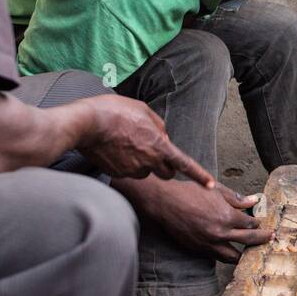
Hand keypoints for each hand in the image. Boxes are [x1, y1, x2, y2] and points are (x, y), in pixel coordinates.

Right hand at [78, 95, 215, 184]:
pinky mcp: (117, 175)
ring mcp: (132, 171)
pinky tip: (114, 149)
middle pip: (166, 173)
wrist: (84, 124)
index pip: (185, 164)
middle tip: (155, 153)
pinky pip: (127, 172)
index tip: (211, 185)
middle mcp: (148, 162)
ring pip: (145, 172)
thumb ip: (158, 126)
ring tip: (127, 145)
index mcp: (159, 146)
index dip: (200, 176)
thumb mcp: (143, 110)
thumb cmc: (114, 112)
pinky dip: (125, 164)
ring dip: (143, 164)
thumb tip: (163, 138)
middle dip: (165, 166)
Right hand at [143, 180, 272, 262]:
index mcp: (226, 216)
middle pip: (248, 240)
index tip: (261, 222)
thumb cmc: (190, 192)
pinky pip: (217, 257)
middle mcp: (220, 233)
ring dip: (245, 255)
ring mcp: (209, 243)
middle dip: (262, 239)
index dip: (258, 223)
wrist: (165, 202)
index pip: (250, 223)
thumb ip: (236, 198)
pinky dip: (227, 256)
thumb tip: (254, 200)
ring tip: (253, 253)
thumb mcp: (216, 190)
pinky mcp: (198, 249)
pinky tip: (232, 253)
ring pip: (233, 256)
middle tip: (271, 238)